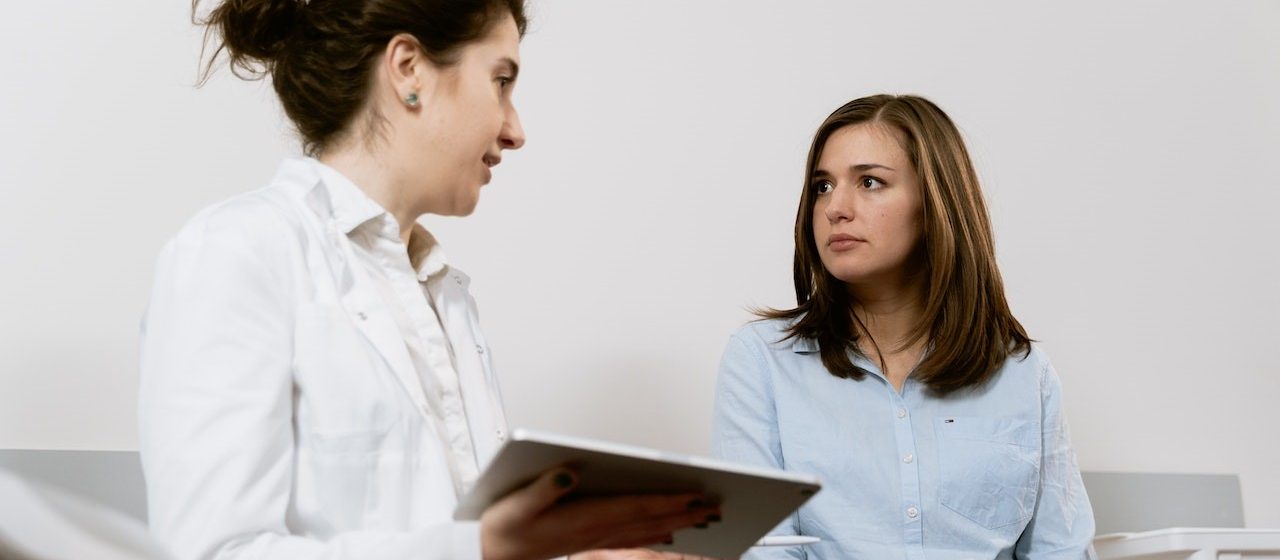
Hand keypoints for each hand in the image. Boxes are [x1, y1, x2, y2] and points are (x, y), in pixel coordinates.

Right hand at [480, 467, 721, 559]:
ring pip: (645, 531)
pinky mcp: (590, 541)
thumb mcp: (516, 504)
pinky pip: (632, 537)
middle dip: (684, 512)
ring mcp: (595, 539)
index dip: (667, 500)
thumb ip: (544, 488)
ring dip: (676, 523)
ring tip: (704, 517)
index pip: (635, 507)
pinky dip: (655, 533)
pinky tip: (669, 531)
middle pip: (648, 521)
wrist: (492, 554)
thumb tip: (569, 472)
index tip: (695, 494)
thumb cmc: (503, 526)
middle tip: (717, 505)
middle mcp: (595, 531)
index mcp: (582, 519)